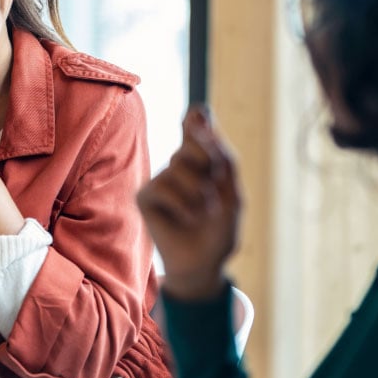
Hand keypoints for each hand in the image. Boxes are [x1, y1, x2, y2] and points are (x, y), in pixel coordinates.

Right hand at [137, 104, 242, 300]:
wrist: (205, 264)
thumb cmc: (219, 229)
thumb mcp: (233, 192)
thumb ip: (223, 156)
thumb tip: (203, 120)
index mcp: (203, 161)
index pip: (196, 126)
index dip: (197, 117)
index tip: (199, 113)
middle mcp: (179, 166)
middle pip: (193, 141)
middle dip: (209, 162)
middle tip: (214, 188)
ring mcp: (161, 180)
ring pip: (178, 165)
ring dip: (199, 192)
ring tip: (204, 212)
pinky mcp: (145, 196)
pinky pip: (162, 186)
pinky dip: (182, 204)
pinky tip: (187, 218)